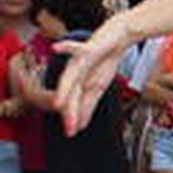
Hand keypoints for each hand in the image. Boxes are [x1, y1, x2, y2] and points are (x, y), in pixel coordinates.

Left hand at [52, 17, 135, 135]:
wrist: (117, 38)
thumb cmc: (105, 61)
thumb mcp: (98, 87)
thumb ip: (88, 105)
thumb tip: (80, 125)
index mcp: (75, 83)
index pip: (72, 103)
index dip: (71, 119)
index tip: (70, 134)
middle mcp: (73, 72)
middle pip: (70, 94)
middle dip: (69, 112)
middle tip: (68, 129)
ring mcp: (79, 60)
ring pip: (70, 77)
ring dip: (63, 90)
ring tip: (59, 104)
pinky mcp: (88, 48)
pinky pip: (76, 48)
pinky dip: (66, 48)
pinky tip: (55, 48)